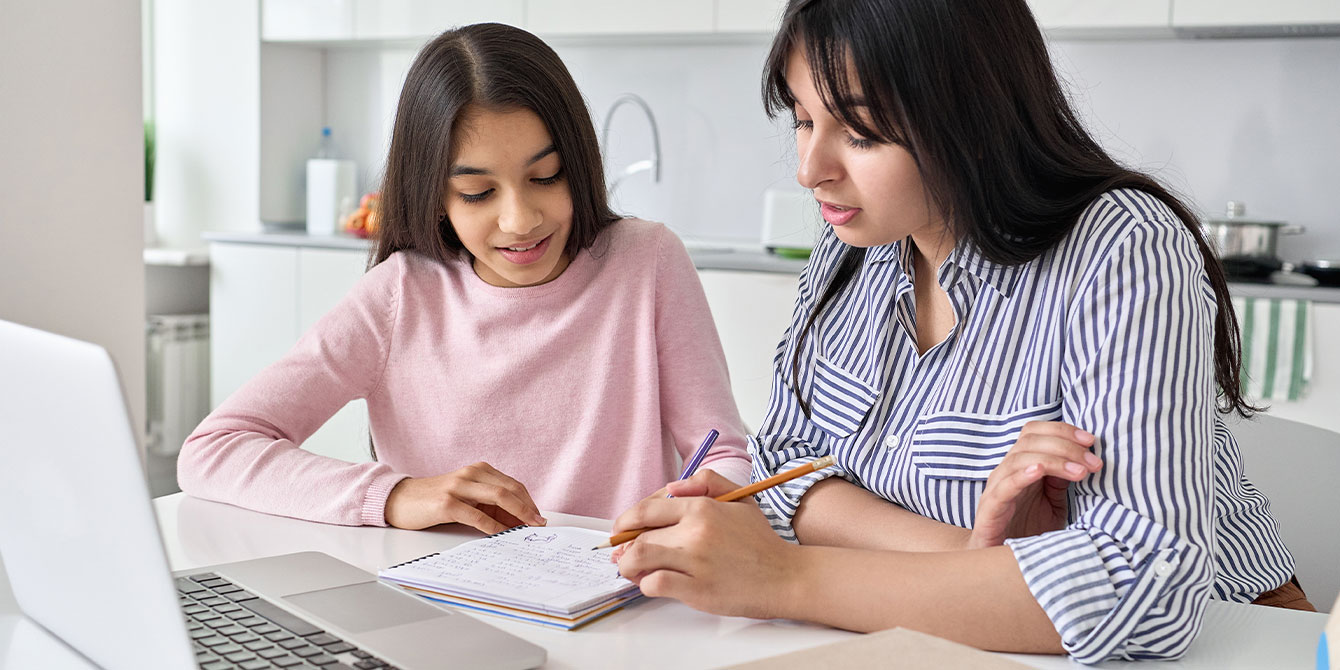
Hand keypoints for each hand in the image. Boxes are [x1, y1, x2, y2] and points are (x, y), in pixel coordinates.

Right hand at [384, 462, 545, 532]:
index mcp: (478, 470)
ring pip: (498, 498)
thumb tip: (516, 520)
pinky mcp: (447, 503)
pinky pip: (478, 516)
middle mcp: (470, 474)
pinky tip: (502, 534)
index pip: (512, 484)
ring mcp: (458, 487)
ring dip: (517, 515)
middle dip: (528, 508)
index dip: (528, 501)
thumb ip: (488, 503)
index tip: (538, 517)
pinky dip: (494, 527)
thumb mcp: (466, 496)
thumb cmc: (435, 500)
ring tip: (527, 529)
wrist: (400, 499)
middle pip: (510, 489)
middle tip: (539, 524)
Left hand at [612, 475, 792, 618]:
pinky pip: (655, 584)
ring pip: (639, 559)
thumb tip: (671, 487)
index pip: (647, 509)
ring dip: (628, 566)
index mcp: (702, 507)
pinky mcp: (696, 589)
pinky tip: (653, 584)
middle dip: (624, 546)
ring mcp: (694, 561)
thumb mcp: (740, 499)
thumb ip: (707, 483)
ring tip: (632, 570)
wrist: (786, 577)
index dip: (627, 521)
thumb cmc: (761, 542)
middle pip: (639, 536)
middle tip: (623, 554)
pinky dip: (646, 585)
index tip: (622, 530)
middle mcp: (695, 531)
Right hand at [967, 422, 1100, 549]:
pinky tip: (1040, 471)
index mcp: (1021, 467)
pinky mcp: (990, 510)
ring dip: (1054, 460)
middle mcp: (1007, 472)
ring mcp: (996, 489)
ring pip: (1018, 458)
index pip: (1035, 432)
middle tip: (1093, 462)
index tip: (1091, 441)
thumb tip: (1084, 459)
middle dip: (1066, 446)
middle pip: (1029, 440)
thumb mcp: (1054, 504)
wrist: (1002, 565)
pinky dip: (1021, 475)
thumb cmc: (1029, 533)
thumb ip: (1061, 481)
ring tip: (1080, 472)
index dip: (1062, 430)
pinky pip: (1004, 487)